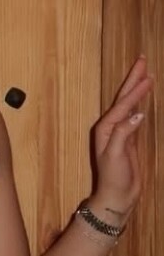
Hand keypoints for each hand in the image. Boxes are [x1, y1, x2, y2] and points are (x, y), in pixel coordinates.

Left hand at [91, 55, 153, 217]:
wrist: (117, 195)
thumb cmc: (113, 177)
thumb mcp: (116, 155)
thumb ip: (124, 133)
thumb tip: (138, 114)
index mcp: (106, 128)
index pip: (123, 104)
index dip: (136, 90)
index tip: (148, 76)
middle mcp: (111, 126)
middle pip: (124, 97)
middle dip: (133, 79)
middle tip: (142, 60)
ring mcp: (120, 131)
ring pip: (130, 104)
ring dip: (137, 88)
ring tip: (145, 73)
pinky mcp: (129, 139)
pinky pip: (134, 114)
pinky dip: (140, 103)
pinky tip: (144, 97)